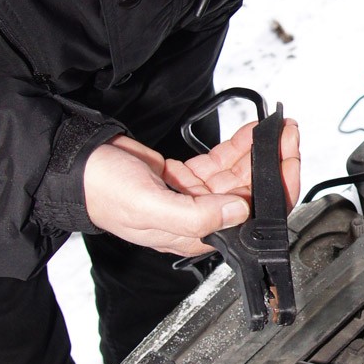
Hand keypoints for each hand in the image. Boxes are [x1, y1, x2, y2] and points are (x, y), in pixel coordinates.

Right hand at [83, 120, 300, 255]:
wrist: (74, 167)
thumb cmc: (102, 192)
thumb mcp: (148, 205)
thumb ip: (196, 214)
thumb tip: (240, 211)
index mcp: (195, 235)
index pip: (251, 219)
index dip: (276, 189)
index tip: (289, 160)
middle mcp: (200, 218)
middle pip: (251, 193)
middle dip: (274, 163)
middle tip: (288, 134)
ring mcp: (195, 197)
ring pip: (239, 175)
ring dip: (259, 151)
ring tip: (277, 127)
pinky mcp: (187, 178)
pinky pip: (221, 162)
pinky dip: (238, 146)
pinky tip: (250, 132)